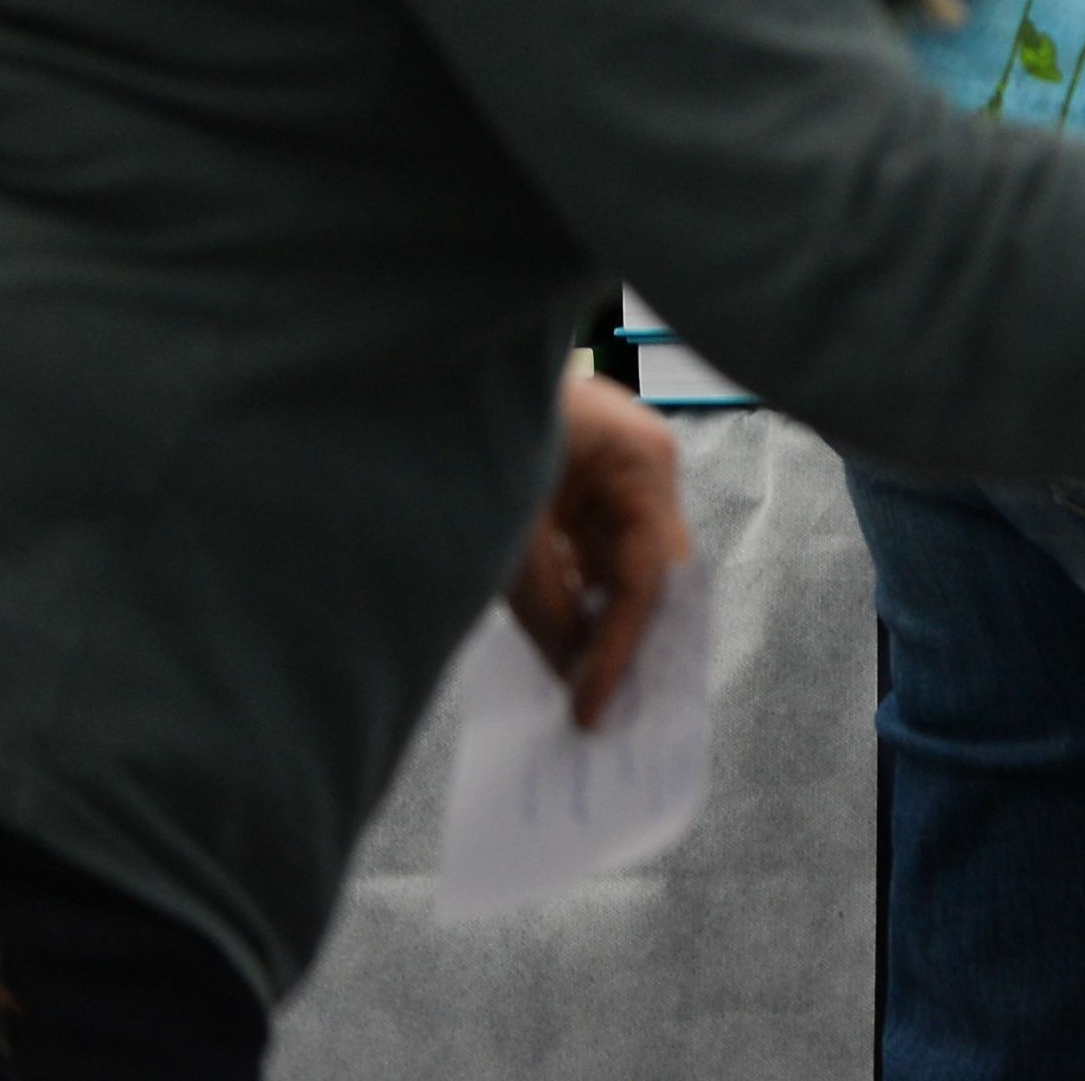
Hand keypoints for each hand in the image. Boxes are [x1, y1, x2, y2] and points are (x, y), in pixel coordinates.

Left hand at [506, 374, 691, 730]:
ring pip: (622, 563)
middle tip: (604, 712)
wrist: (433, 371)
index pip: (649, 575)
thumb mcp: (506, 533)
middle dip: (626, 639)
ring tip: (578, 688)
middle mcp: (643, 465)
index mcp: (643, 463)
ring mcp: (614, 469)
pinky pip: (593, 549)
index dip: (621, 650)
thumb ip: (545, 606)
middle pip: (651, 569)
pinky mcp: (582, 479)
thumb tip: (571, 674)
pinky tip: (561, 640)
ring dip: (600, 621)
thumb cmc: (471, 432)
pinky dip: (578, 595)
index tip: (590, 713)